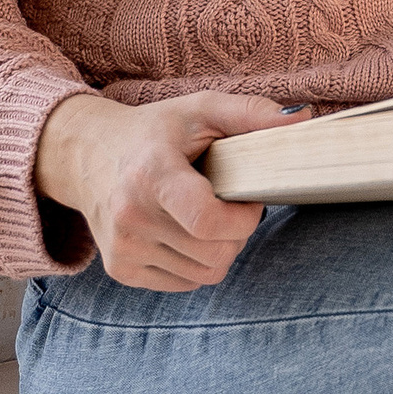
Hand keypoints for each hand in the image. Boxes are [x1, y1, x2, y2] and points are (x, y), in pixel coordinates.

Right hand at [34, 87, 300, 290]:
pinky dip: (196, 262)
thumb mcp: (202, 109)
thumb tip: (304, 121)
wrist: (88, 154)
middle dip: (237, 233)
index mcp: (151, 175)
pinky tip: (183, 231)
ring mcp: (122, 248)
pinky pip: (186, 283)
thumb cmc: (155, 131)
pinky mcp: (120, 269)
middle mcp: (130, 217)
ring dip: (219, 249)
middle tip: (227, 203)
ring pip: (206, 274)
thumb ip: (253, 114)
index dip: (243, 218)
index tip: (247, 198)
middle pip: (216, 253)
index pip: (208, 222)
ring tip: (203, 216)